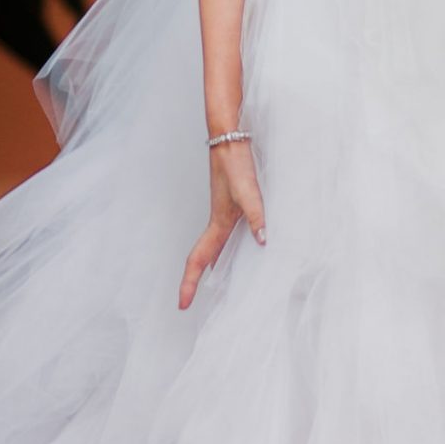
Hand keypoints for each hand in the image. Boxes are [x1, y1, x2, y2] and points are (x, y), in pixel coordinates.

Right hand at [179, 138, 265, 309]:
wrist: (229, 137)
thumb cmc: (236, 162)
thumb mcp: (247, 190)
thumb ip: (256, 214)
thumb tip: (262, 240)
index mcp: (218, 223)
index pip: (198, 259)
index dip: (189, 284)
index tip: (182, 306)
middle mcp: (218, 221)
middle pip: (201, 257)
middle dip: (195, 280)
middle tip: (189, 301)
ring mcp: (223, 213)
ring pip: (213, 247)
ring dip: (209, 266)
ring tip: (213, 284)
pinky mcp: (231, 204)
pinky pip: (224, 236)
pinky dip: (224, 249)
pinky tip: (238, 249)